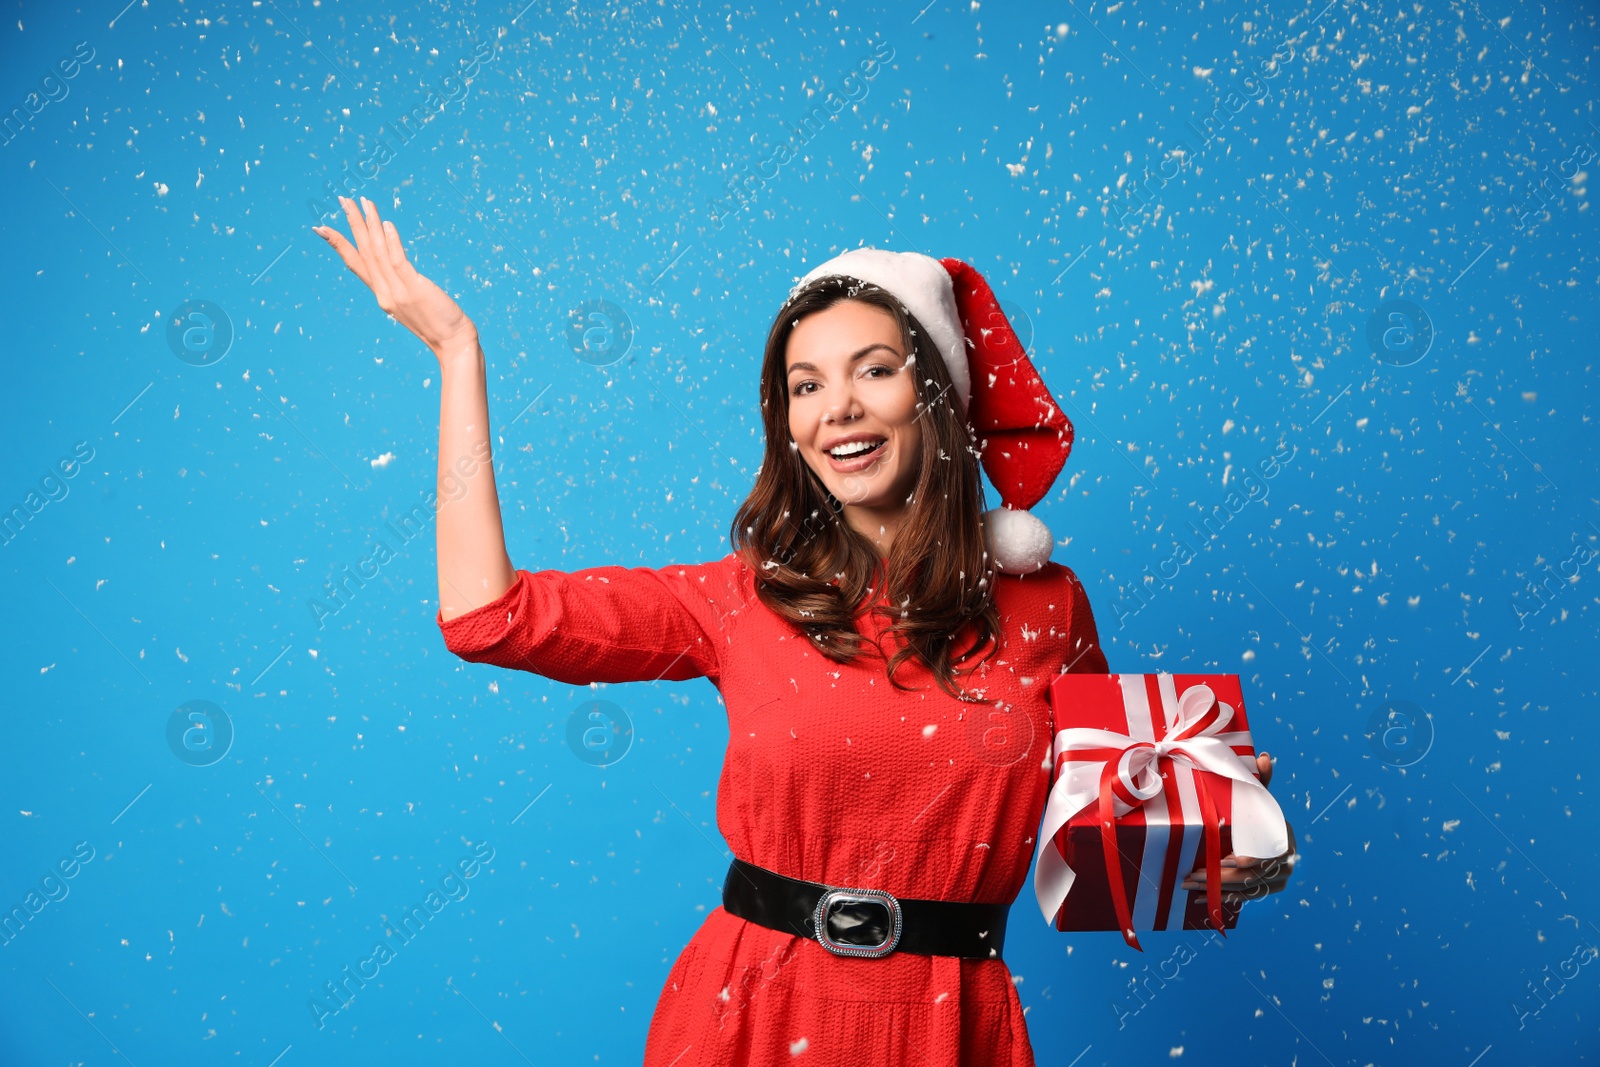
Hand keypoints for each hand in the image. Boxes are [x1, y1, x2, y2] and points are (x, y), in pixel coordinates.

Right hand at [314, 196, 476, 357]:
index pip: (355, 264)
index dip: (338, 245)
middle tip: (343, 198)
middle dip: (353, 223)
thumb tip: (400, 269)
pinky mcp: (414, 289)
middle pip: (364, 252)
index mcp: (382, 296)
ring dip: (369, 225)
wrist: (453, 345)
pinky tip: (386, 223)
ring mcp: (398, 291)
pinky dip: (391, 241)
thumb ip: (402, 287)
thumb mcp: (413, 304)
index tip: (321, 227)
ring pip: (378, 252)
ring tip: (362, 202)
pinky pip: (398, 261)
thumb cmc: (439, 325)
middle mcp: (384, 293)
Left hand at [1180, 752, 1297, 904]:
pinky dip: (1222, 899)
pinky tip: (1201, 898)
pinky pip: (1245, 899)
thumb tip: (1264, 756)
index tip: (1224, 858)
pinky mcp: (1267, 891)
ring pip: (1245, 889)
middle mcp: (1285, 864)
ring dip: (1215, 889)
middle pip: (1250, 876)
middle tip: (1191, 874)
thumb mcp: (1259, 797)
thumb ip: (1261, 780)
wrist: (1271, 836)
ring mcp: (1278, 880)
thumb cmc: (1259, 812)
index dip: (1246, 859)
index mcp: (1283, 840)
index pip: (1266, 855)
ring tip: (1188, 884)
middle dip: (1219, 876)